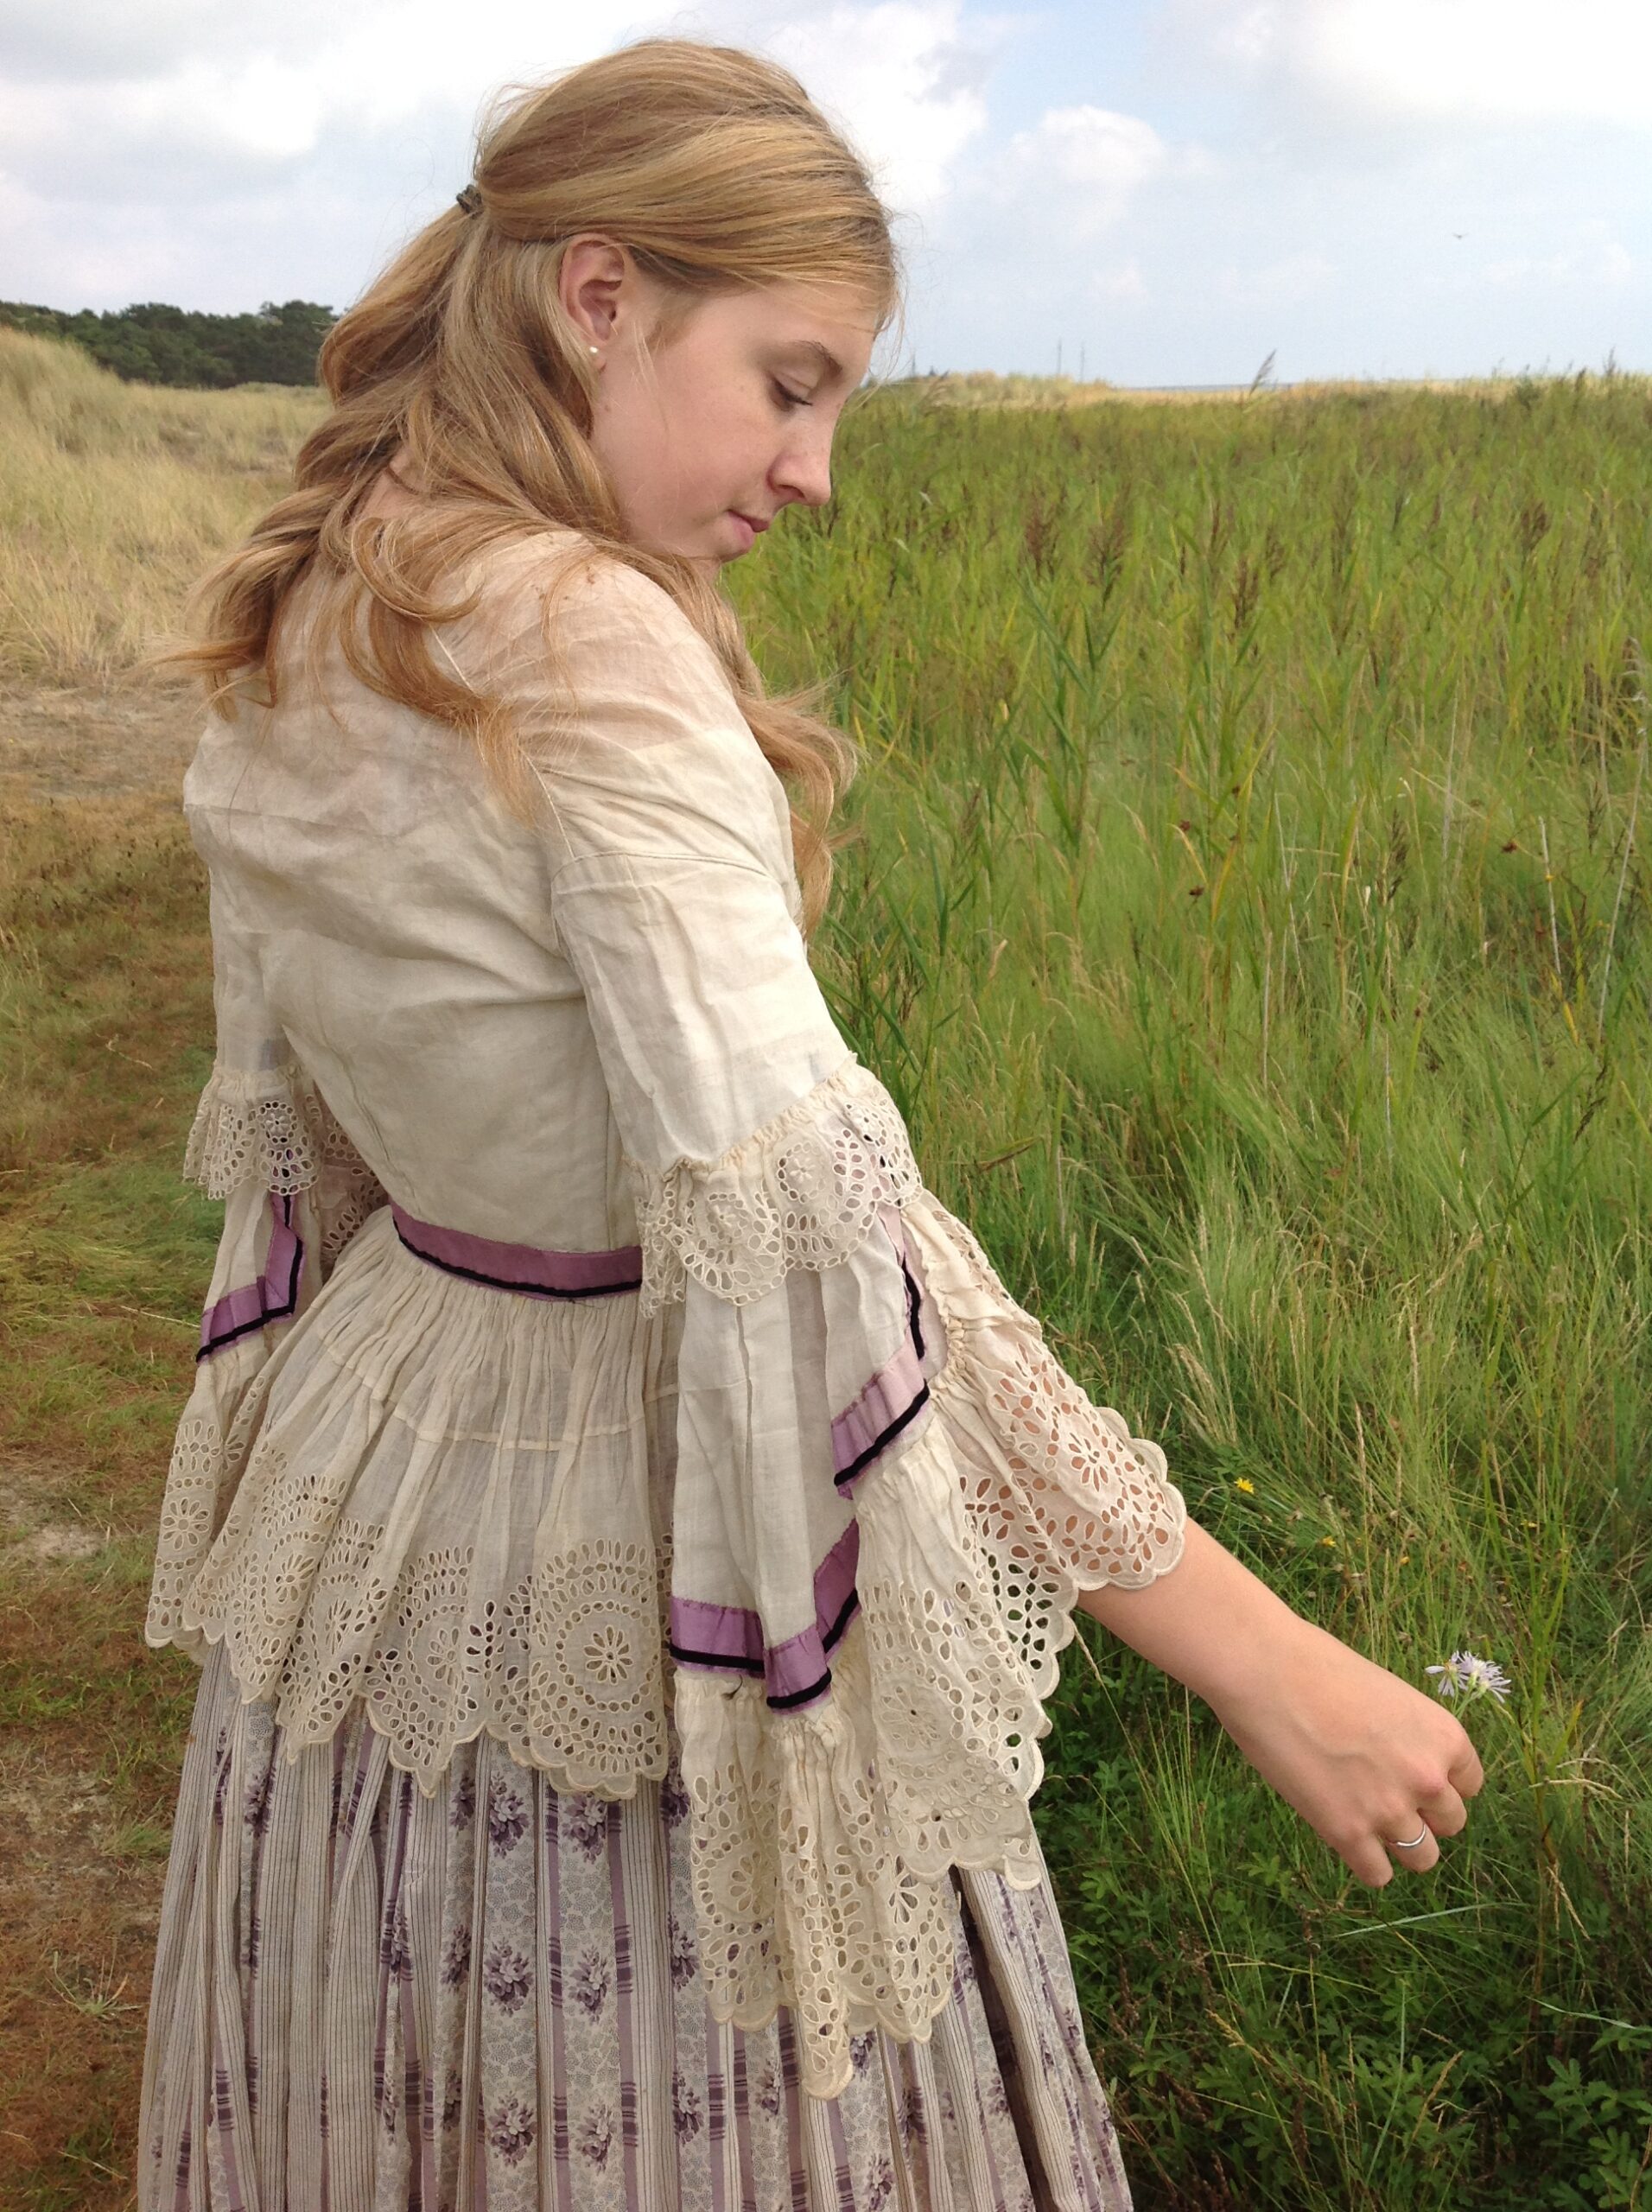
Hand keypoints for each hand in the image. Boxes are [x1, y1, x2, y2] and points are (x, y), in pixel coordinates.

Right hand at [1203, 1615, 1486, 1886]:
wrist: (1265, 1672)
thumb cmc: (1318, 1667)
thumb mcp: (1386, 1694)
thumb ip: (1406, 1736)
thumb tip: (1399, 1763)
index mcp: (1444, 1736)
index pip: (1469, 1785)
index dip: (1440, 1783)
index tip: (1411, 1776)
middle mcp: (1428, 1778)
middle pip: (1450, 1824)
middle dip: (1422, 1813)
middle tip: (1383, 1793)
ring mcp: (1389, 1810)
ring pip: (1422, 1858)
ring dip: (1399, 1843)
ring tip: (1366, 1819)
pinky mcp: (1347, 1834)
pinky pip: (1377, 1875)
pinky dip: (1365, 1861)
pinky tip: (1343, 1833)